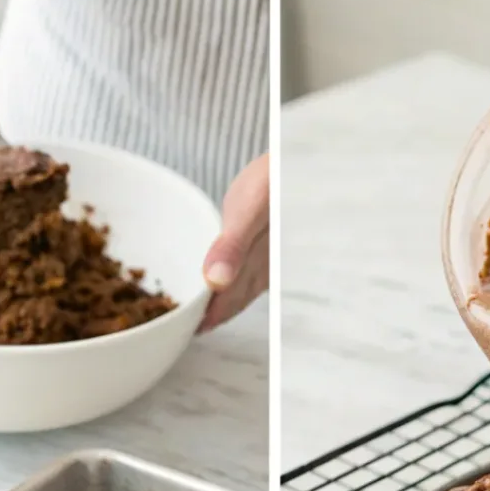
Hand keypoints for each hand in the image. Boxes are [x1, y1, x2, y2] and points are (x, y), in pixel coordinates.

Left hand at [199, 154, 269, 332]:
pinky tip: (228, 282)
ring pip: (242, 290)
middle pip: (235, 301)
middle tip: (189, 328)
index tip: (187, 331)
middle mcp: (266, 269)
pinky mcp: (272, 246)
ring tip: (205, 314)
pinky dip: (234, 284)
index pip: (227, 303)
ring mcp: (271, 260)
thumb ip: (233, 246)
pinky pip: (250, 275)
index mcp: (257, 266)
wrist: (302, 159)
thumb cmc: (276, 179)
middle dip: (214, 316)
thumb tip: (214, 282)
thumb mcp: (252, 207)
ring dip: (224, 303)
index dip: (207, 319)